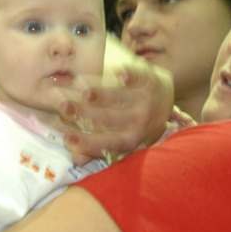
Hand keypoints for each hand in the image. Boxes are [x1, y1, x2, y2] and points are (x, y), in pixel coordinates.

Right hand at [49, 38, 173, 161]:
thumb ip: (98, 148)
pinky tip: (117, 72)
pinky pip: (141, 78)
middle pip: (110, 119)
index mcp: (132, 139)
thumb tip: (74, 159)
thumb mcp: (123, 138)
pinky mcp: (151, 81)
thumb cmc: (137, 121)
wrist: (166, 97)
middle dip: (86, 114)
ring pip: (121, 97)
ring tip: (81, 89)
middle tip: (64, 107)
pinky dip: (131, 75)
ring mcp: (147, 100)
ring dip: (102, 93)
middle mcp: (140, 122)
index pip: (108, 143)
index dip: (88, 142)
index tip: (67, 138)